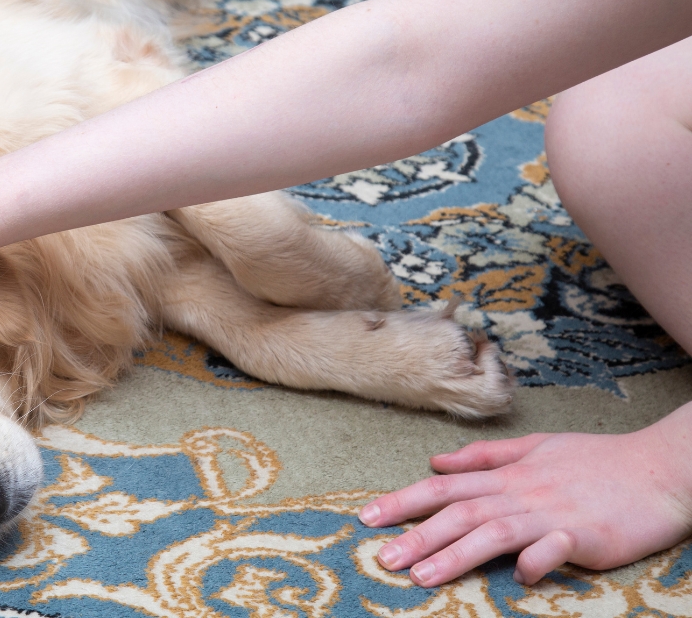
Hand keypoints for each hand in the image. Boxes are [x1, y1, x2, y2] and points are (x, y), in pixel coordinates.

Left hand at [359, 407, 691, 587]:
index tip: (367, 517)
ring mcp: (551, 514)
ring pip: (493, 532)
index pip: (444, 487)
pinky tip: (519, 577)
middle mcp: (521, 492)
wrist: (659, 469)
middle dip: (416, 535)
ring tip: (420, 576)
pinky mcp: (585, 535)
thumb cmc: (597, 461)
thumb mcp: (537, 447)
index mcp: (507, 474)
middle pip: (459, 513)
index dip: (404, 501)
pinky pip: (555, 549)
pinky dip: (536, 561)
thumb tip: (437, 461)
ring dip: (455, 554)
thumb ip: (485, 457)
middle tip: (381, 557)